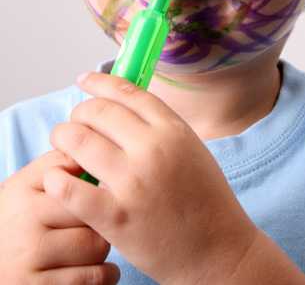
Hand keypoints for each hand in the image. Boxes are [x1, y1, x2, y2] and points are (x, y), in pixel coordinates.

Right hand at [0, 149, 119, 283]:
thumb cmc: (14, 220)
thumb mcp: (24, 186)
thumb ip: (55, 163)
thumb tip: (94, 145)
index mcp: (24, 194)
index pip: (80, 183)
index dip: (102, 189)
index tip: (111, 192)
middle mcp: (26, 227)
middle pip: (93, 214)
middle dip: (105, 217)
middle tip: (106, 220)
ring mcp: (30, 263)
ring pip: (96, 247)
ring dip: (105, 248)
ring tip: (100, 244)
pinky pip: (91, 280)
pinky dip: (105, 275)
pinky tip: (104, 270)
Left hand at [43, 73, 257, 283]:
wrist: (219, 251)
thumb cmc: (205, 199)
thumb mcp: (191, 148)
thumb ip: (159, 126)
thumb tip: (120, 105)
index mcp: (173, 130)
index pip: (126, 91)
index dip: (99, 81)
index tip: (84, 81)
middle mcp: (153, 149)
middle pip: (97, 111)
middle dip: (78, 113)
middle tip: (75, 124)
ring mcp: (133, 183)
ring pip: (77, 140)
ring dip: (63, 139)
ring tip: (64, 149)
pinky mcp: (116, 218)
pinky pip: (69, 188)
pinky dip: (57, 179)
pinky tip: (58, 180)